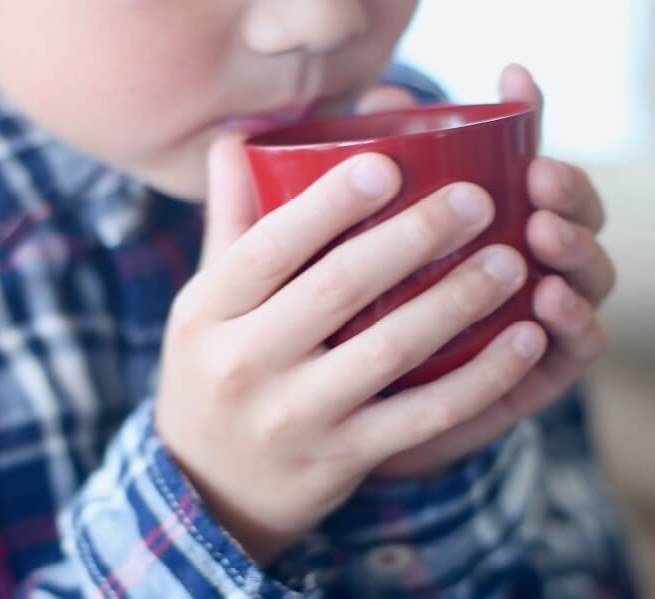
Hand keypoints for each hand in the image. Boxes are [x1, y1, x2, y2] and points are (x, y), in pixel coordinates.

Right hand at [156, 126, 545, 564]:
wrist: (208, 487)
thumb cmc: (212, 371)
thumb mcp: (204, 302)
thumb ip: (229, 220)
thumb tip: (234, 136)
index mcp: (207, 311)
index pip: (268, 245)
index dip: (329, 202)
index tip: (387, 163)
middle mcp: (243, 361)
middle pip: (337, 287)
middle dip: (414, 237)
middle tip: (476, 199)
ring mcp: (293, 415)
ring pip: (388, 350)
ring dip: (458, 301)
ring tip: (511, 261)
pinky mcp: (341, 457)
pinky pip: (422, 417)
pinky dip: (479, 379)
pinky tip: (522, 341)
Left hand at [359, 65, 614, 476]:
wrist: (345, 415)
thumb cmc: (347, 319)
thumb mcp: (341, 246)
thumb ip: (357, 177)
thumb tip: (375, 99)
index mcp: (482, 225)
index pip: (516, 161)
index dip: (528, 115)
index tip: (512, 80)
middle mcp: (515, 264)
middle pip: (568, 214)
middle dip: (564, 187)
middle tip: (537, 175)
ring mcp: (529, 318)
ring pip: (583, 277)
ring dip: (575, 249)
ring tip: (542, 231)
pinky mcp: (530, 377)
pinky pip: (571, 351)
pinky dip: (571, 325)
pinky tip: (546, 305)